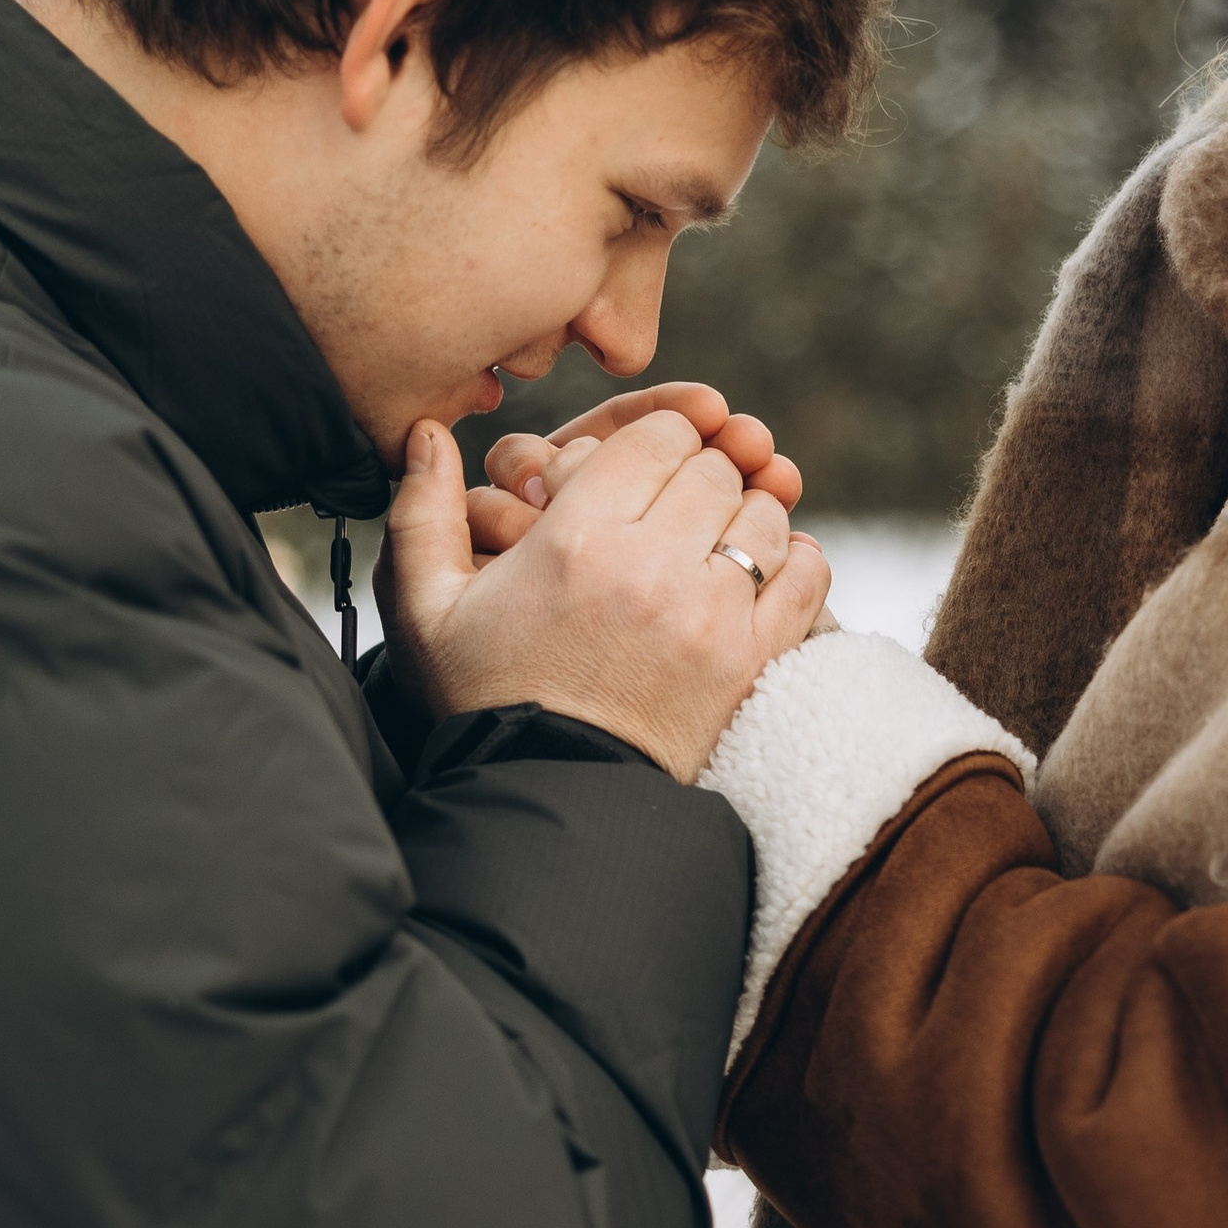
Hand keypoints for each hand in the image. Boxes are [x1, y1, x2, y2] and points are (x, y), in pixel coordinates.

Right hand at [378, 411, 832, 780]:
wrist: (546, 795)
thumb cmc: (483, 700)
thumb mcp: (424, 610)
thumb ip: (422, 513)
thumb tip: (426, 432)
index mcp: (574, 538)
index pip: (657, 436)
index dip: (656, 440)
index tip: (645, 469)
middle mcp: (649, 567)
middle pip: (713, 471)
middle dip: (697, 477)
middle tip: (675, 509)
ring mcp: (709, 616)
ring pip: (763, 518)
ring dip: (745, 518)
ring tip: (714, 543)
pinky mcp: (751, 663)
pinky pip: (806, 577)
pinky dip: (796, 561)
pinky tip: (766, 571)